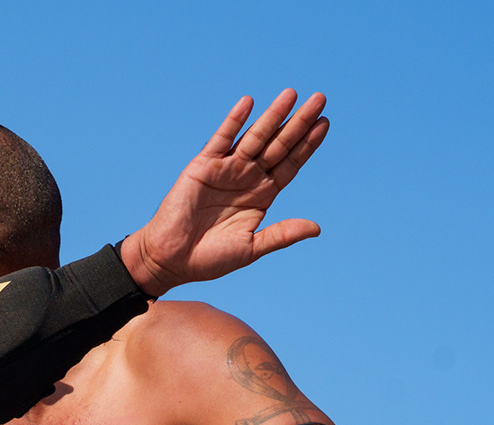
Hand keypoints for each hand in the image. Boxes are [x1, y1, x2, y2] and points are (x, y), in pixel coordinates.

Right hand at [121, 90, 329, 295]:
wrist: (169, 260)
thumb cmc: (208, 259)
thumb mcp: (251, 248)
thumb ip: (281, 235)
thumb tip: (316, 228)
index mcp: (262, 196)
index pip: (290, 164)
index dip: (307, 145)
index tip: (324, 123)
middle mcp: (247, 178)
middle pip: (279, 145)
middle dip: (299, 123)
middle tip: (320, 99)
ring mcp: (226, 170)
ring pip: (255, 137)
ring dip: (273, 116)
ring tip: (291, 94)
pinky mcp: (203, 166)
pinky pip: (221, 139)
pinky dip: (234, 121)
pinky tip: (248, 103)